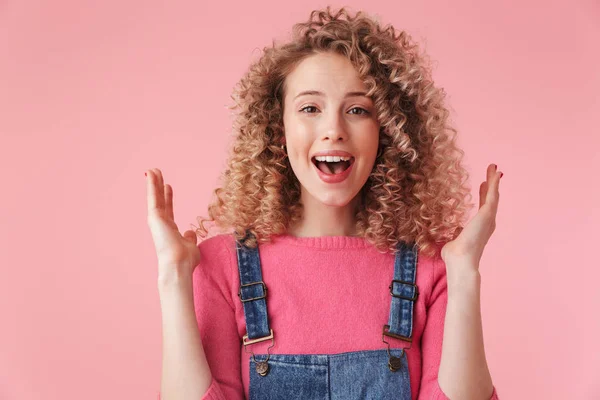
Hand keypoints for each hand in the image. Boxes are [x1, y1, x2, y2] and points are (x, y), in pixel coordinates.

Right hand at [146, 168, 200, 282]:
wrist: (179, 263)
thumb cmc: (186, 259)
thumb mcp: (191, 245)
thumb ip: (190, 237)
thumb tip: (190, 232)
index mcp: (170, 229)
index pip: (169, 209)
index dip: (168, 198)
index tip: (168, 187)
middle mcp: (161, 224)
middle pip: (160, 200)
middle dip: (158, 187)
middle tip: (157, 173)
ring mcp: (156, 220)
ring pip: (154, 197)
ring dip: (153, 183)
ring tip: (153, 169)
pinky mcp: (154, 217)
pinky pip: (152, 197)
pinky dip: (151, 185)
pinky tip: (151, 174)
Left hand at [441, 164, 502, 269]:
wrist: (460, 260)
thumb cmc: (455, 256)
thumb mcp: (455, 241)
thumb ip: (457, 235)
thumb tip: (456, 232)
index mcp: (480, 228)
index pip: (482, 207)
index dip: (483, 195)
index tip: (482, 184)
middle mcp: (488, 222)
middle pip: (490, 199)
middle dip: (491, 185)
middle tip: (492, 171)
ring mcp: (489, 218)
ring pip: (493, 195)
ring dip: (494, 180)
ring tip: (493, 167)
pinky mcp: (487, 214)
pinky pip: (492, 195)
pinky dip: (494, 183)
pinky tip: (494, 173)